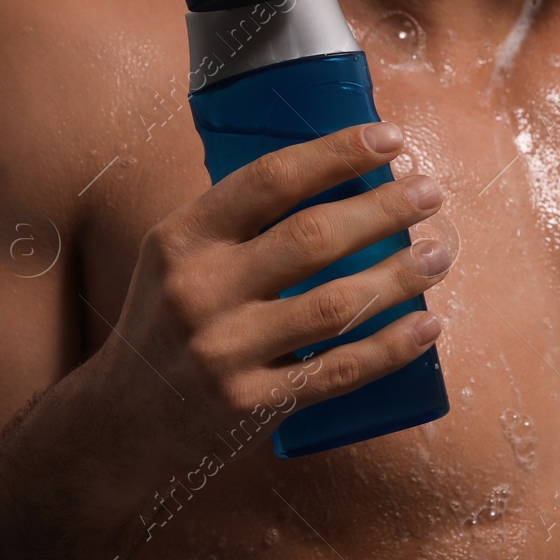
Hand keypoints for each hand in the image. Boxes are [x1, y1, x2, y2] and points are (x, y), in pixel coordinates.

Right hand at [99, 121, 450, 461]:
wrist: (120, 419)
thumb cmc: (168, 319)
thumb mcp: (178, 255)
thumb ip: (239, 217)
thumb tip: (339, 168)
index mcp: (184, 237)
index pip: (271, 180)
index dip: (338, 154)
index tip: (390, 140)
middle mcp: (201, 290)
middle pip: (313, 238)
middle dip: (384, 210)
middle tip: (431, 193)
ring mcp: (224, 351)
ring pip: (334, 305)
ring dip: (399, 277)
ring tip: (439, 254)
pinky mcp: (250, 405)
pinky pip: (336, 371)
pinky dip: (389, 348)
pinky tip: (427, 325)